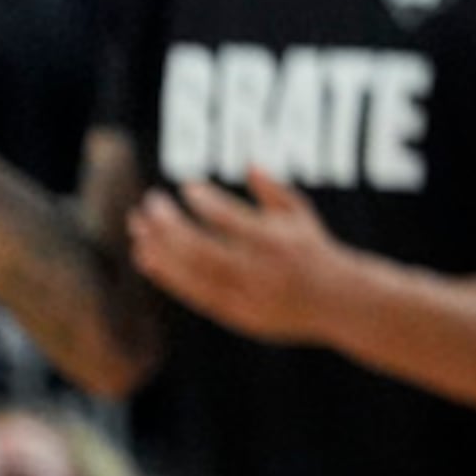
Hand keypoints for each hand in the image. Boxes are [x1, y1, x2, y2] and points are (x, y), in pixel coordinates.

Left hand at [129, 174, 354, 345]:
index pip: (232, 220)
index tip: (187, 187)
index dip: (206, 203)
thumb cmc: (315, 250)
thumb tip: (247, 162)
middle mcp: (260, 271)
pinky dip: (166, 275)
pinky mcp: (235, 314)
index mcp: (279, 242)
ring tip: (137, 228)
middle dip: (169, 226)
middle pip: (202, 249)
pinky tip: (146, 256)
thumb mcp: (301, 215)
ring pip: (192, 273)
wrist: (337, 302)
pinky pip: (193, 293)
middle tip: (148, 203)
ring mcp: (246, 295)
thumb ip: (273, 189)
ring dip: (159, 250)